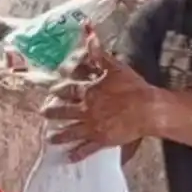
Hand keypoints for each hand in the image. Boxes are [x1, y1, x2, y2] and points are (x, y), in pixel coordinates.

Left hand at [40, 39, 156, 161]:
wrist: (148, 109)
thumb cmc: (132, 87)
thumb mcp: (114, 67)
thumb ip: (99, 53)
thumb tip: (88, 34)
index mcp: (88, 92)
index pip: (67, 91)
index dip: (58, 91)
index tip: (51, 92)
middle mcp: (86, 111)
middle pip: (64, 112)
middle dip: (52, 113)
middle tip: (43, 114)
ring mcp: (93, 127)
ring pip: (71, 132)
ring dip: (59, 135)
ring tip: (49, 139)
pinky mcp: (102, 140)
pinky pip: (86, 149)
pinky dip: (76, 154)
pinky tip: (68, 158)